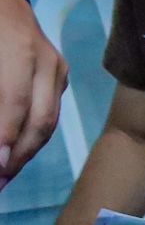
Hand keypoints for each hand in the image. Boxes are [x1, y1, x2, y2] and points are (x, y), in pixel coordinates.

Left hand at [0, 0, 66, 182]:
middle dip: (16, 158)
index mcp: (16, 48)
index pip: (12, 103)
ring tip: (3, 176)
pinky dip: (33, 136)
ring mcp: (56, 65)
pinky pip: (50, 111)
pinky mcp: (59, 71)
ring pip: (48, 120)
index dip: (4, 139)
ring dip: (25, 153)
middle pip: (39, 119)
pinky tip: (15, 153)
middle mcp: (44, 59)